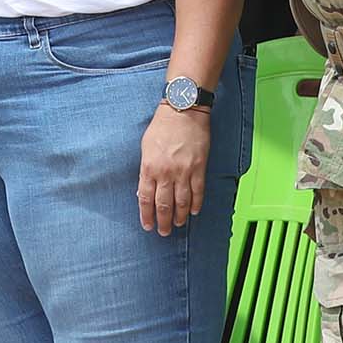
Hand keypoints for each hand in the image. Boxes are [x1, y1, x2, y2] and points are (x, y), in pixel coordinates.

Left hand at [137, 104, 211, 235]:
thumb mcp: (146, 147)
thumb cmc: (162, 126)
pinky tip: (193, 212)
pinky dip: (196, 204)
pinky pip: (197, 192)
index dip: (146, 215)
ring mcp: (183, 172)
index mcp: (149, 168)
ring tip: (177, 225)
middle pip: (163, 205)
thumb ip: (145, 169)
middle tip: (163, 232)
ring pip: (181, 202)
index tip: (147, 225)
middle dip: (162, 221)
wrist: (183, 111)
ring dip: (179, 217)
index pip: (145, 198)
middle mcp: (165, 173)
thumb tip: (144, 189)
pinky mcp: (199, 168)